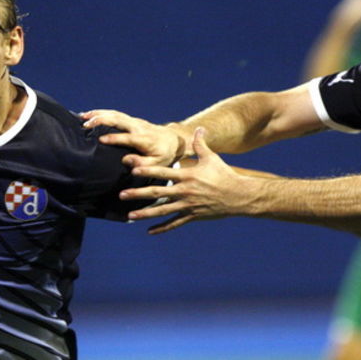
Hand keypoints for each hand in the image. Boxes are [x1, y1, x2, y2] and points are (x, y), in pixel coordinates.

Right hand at [81, 109, 184, 166]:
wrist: (174, 140)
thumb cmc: (164, 155)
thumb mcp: (158, 163)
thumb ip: (143, 163)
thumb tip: (126, 161)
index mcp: (144, 139)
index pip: (127, 137)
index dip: (114, 138)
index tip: (101, 140)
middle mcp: (138, 127)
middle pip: (118, 119)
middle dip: (101, 120)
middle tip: (85, 124)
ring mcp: (134, 121)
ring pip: (115, 114)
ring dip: (98, 114)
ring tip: (83, 117)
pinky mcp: (131, 120)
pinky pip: (115, 114)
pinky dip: (102, 113)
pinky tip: (90, 115)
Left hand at [117, 128, 249, 233]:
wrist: (239, 196)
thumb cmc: (224, 174)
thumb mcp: (212, 157)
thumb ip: (201, 144)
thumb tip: (199, 128)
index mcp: (187, 176)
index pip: (163, 173)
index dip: (147, 171)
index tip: (132, 170)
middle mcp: (185, 191)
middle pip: (157, 193)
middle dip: (138, 194)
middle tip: (122, 194)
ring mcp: (188, 205)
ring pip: (162, 211)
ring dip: (145, 213)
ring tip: (130, 215)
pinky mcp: (192, 216)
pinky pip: (174, 224)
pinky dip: (162, 228)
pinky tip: (149, 232)